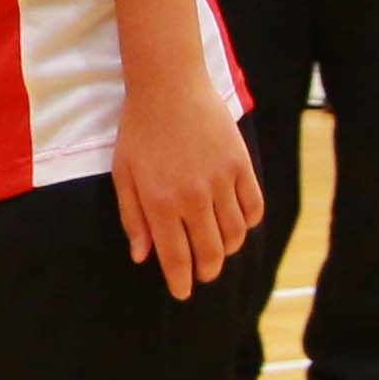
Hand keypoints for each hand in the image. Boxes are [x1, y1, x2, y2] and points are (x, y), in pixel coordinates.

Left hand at [109, 58, 260, 299]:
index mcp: (160, 203)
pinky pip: (254, 206)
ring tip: (219, 251)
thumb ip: (133, 218)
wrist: (169, 86)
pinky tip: (239, 223)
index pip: (176, 257)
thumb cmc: (140, 131)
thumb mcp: (124, 174)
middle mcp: (194, 198)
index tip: (183, 293)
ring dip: (229, 249)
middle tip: (203, 275)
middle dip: (207, 271)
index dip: (181, 281)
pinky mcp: (241, 165)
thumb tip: (142, 256)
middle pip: (210, 252)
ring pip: (235, 234)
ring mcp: (221, 181)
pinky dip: (249, 222)